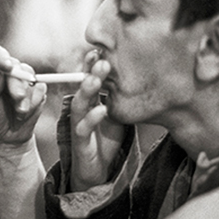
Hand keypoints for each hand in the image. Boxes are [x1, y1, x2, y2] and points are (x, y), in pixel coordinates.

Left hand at [0, 45, 46, 152]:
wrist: (6, 140)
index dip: (0, 56)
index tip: (6, 66)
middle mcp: (4, 72)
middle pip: (14, 64)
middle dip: (17, 82)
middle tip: (17, 98)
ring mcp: (21, 79)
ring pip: (29, 75)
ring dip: (26, 96)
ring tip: (19, 113)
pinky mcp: (35, 89)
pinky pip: (40, 89)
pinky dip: (35, 102)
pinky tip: (24, 114)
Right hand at [70, 50, 125, 191]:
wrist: (97, 169)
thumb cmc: (106, 137)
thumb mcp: (117, 113)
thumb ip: (120, 96)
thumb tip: (140, 74)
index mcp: (90, 100)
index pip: (88, 78)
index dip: (91, 64)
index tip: (100, 50)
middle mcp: (81, 109)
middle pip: (82, 86)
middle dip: (90, 72)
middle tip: (102, 60)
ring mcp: (79, 124)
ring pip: (79, 104)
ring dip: (87, 90)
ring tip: (96, 79)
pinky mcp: (80, 141)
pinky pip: (83, 128)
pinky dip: (92, 118)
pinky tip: (102, 109)